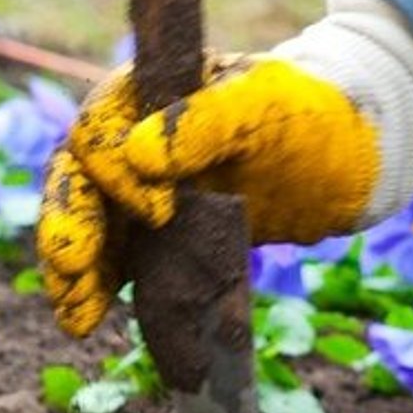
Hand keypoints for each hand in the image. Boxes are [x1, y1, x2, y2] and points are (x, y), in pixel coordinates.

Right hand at [37, 55, 381, 336]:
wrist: (343, 165)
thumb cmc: (308, 119)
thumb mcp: (266, 108)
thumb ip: (206, 122)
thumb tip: (138, 155)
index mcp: (148, 92)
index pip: (100, 127)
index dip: (114, 170)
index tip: (160, 210)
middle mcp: (130, 139)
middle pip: (75, 177)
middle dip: (69, 223)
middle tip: (74, 263)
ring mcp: (137, 190)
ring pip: (83, 224)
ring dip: (71, 268)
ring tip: (75, 314)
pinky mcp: (152, 237)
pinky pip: (111, 260)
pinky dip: (95, 289)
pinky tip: (84, 320)